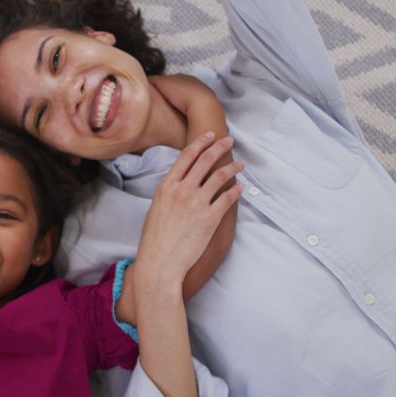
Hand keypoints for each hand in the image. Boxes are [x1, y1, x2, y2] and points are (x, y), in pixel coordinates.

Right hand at [135, 132, 242, 284]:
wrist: (160, 261)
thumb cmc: (155, 239)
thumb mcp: (156, 208)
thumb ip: (169, 193)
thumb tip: (182, 184)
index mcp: (166, 187)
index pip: (186, 156)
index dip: (200, 143)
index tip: (209, 135)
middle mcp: (182, 191)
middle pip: (205, 161)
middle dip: (219, 147)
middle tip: (229, 140)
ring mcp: (197, 203)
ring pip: (219, 176)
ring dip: (232, 167)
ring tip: (240, 164)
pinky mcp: (210, 218)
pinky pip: (227, 198)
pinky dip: (236, 190)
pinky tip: (240, 188)